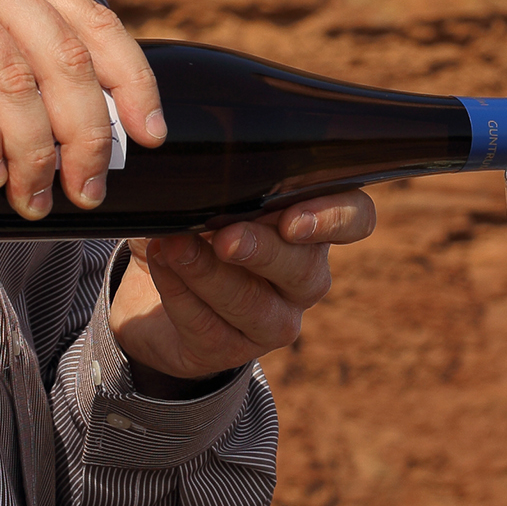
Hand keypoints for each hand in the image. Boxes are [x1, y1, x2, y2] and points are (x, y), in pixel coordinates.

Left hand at [107, 190, 377, 388]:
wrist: (149, 284)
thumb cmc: (192, 224)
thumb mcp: (207, 191)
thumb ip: (220, 174)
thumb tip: (200, 157)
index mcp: (311, 226)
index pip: (356, 219)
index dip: (336, 219)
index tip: (291, 219)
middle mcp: (304, 276)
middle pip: (305, 268)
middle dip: (262, 250)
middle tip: (224, 236)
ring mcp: (273, 320)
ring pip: (254, 305)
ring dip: (210, 274)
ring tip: (173, 246)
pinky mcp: (231, 348)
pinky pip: (211, 328)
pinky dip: (181, 294)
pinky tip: (163, 266)